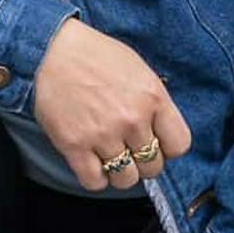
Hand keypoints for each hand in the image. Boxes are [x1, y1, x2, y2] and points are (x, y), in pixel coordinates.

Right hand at [34, 18, 191, 191]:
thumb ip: (155, 103)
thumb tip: (161, 132)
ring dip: (120, 173)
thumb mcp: (140, 71)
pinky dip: (95, 178)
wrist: (54, 50)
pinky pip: (94, 182)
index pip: (179, 145)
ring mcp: (103, 134)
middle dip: (143, 162)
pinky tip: (93, 163)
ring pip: (126, 180)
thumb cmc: (97, 56)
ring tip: (111, 157)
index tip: (156, 143)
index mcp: (153, 98)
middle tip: (130, 150)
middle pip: (153, 166)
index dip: (168, 148)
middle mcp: (132, 119)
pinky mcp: (74, 145)